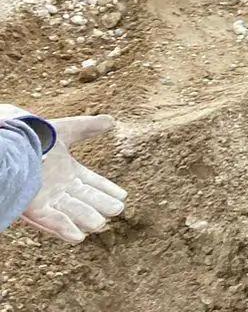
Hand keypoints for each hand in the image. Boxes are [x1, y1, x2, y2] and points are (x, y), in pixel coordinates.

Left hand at [3, 109, 125, 242]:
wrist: (13, 146)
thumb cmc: (36, 137)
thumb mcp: (66, 130)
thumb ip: (89, 127)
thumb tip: (112, 121)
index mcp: (66, 171)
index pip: (92, 182)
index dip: (107, 189)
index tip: (123, 196)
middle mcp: (58, 187)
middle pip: (85, 199)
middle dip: (101, 205)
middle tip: (118, 210)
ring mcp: (46, 199)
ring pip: (71, 212)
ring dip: (85, 219)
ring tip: (100, 225)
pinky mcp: (34, 208)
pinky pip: (52, 221)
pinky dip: (65, 228)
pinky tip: (79, 237)